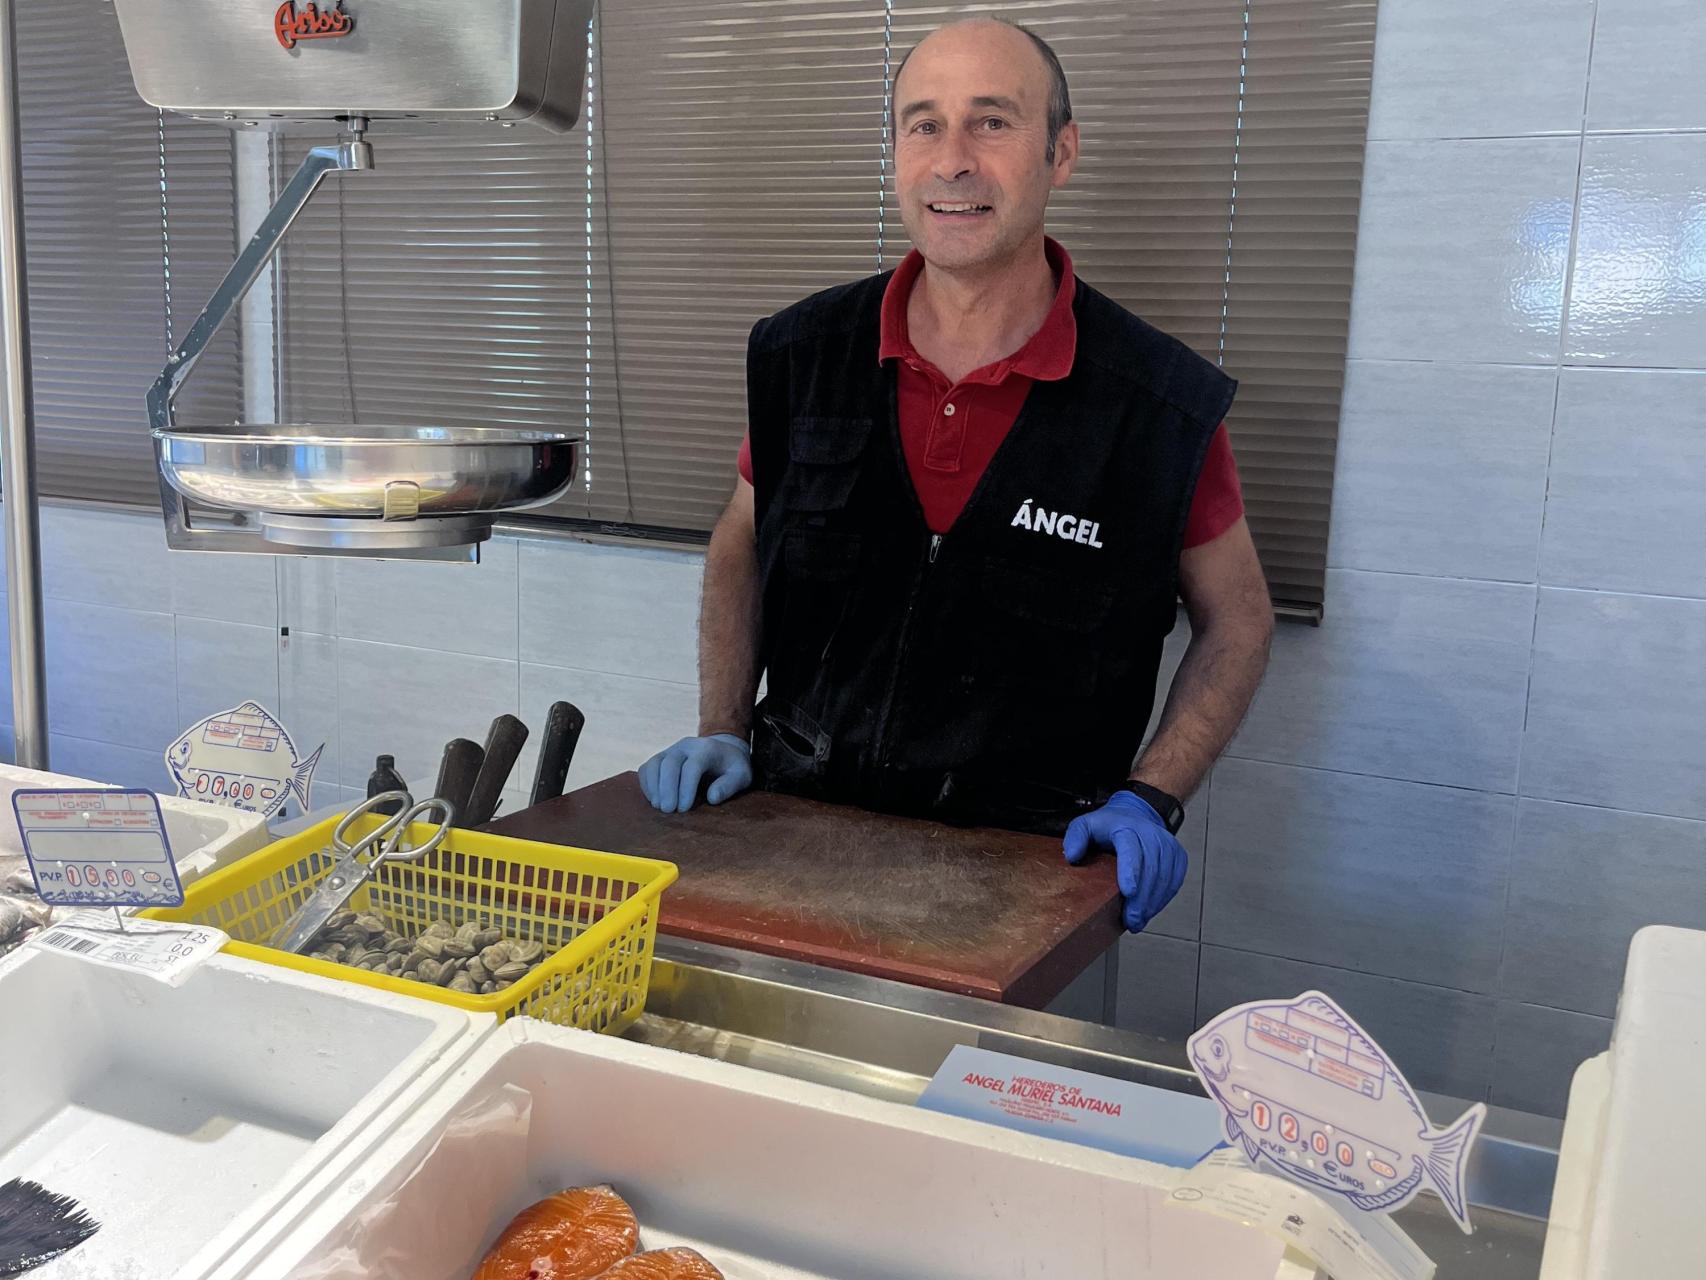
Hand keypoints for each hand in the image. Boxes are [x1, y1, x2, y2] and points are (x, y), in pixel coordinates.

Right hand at [638, 734, 752, 813]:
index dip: (686, 788)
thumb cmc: (732, 767)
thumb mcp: (741, 776)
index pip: (692, 766)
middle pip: (670, 763)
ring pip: (655, 763)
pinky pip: (647, 767)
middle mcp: (686, 746)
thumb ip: (729, 786)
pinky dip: (647, 784)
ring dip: (654, 787)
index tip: (684, 809)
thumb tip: (712, 798)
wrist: (722, 750)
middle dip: (668, 788)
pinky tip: (654, 800)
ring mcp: (671, 749)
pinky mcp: (661, 757)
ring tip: (659, 807)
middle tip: (669, 811)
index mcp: (707, 749)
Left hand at [1063, 790, 1187, 932]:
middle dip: (1141, 899)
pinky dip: (1163, 898)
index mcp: (1126, 827)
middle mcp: (1150, 833)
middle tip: (1131, 920)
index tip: (1129, 892)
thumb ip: (1075, 837)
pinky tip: (1150, 911)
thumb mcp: (1085, 825)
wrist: (1135, 813)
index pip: (1131, 848)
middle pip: (1151, 869)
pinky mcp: (1177, 855)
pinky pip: (1175, 879)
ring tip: (1138, 921)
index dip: (1131, 871)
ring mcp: (1167, 844)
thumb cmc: (1109, 826)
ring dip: (1152, 902)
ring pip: (1165, 877)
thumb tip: (1072, 855)